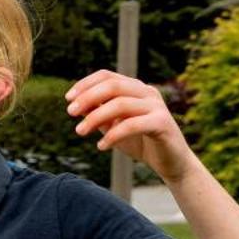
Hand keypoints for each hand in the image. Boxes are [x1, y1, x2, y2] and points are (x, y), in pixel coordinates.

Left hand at [65, 70, 193, 181]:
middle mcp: (147, 92)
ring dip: (95, 117)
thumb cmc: (139, 142)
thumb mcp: (112, 125)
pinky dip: (113, 135)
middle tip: (71, 113)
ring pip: (121, 104)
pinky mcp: (163, 123)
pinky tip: (101, 146)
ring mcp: (157, 106)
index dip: (85, 84)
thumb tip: (76, 103)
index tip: (68, 98)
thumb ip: (98, 113)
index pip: (107, 75)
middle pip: (113, 85)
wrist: (170, 163)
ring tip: (80, 132)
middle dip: (88, 97)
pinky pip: (132, 125)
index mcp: (135, 88)